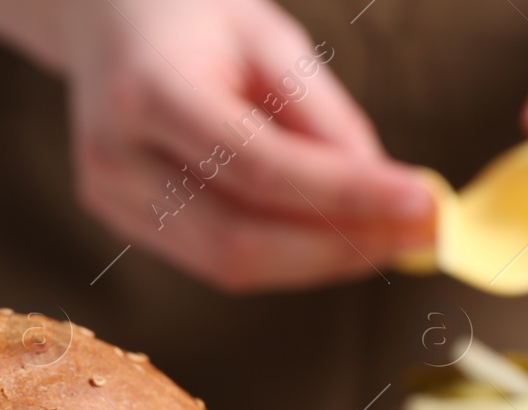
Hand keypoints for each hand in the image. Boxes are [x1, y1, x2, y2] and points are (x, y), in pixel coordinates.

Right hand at [55, 0, 434, 291]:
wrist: (105, 17)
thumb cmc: (193, 17)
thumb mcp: (268, 36)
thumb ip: (323, 117)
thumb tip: (383, 193)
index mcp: (147, 92)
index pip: (258, 168)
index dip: (345, 195)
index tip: (422, 201)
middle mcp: (115, 158)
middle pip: (240, 240)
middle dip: (339, 247)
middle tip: (419, 235)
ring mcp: (112, 199)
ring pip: (231, 266)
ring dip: (321, 263)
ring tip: (389, 239)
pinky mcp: (122, 223)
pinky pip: (217, 261)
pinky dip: (287, 258)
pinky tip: (335, 237)